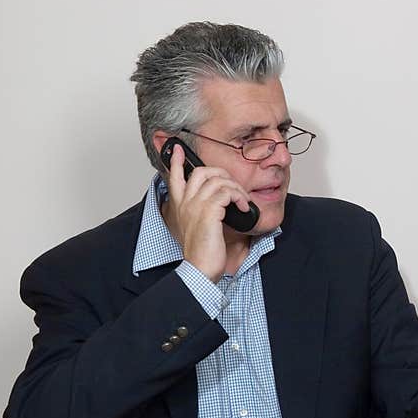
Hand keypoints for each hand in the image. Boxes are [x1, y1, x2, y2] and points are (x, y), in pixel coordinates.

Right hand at [163, 144, 251, 281]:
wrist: (199, 268)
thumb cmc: (202, 251)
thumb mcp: (199, 227)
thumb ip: (203, 212)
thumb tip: (220, 203)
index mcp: (180, 206)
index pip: (175, 177)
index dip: (177, 161)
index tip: (179, 149)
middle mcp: (185, 202)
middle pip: (201, 172)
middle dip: (222, 173)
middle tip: (234, 186)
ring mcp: (196, 206)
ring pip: (218, 180)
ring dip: (236, 188)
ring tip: (243, 201)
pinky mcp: (209, 212)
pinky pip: (227, 192)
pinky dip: (239, 197)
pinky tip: (243, 207)